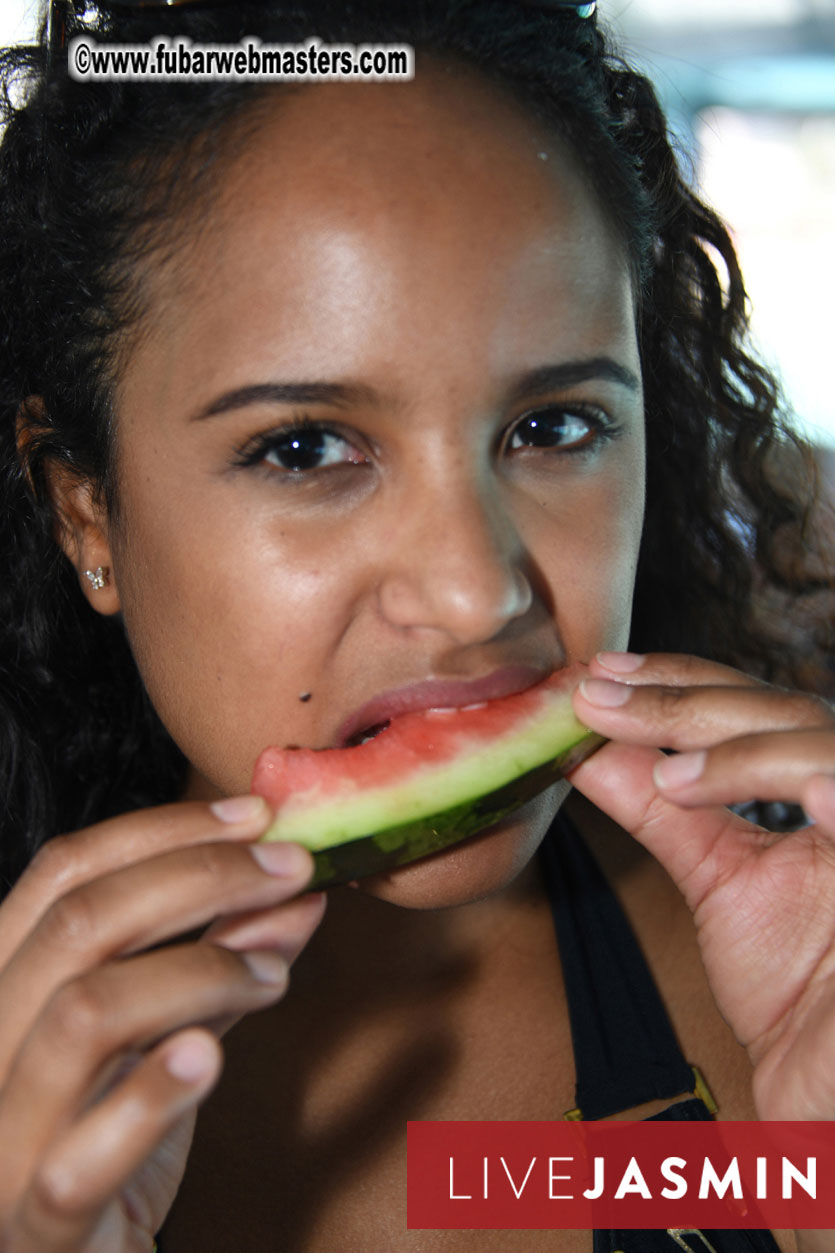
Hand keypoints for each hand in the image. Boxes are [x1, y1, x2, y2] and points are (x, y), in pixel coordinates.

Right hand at [0, 798, 325, 1250]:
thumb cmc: (109, 1140)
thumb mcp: (163, 1034)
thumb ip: (217, 964)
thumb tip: (295, 891)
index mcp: (2, 984)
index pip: (62, 871)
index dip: (164, 829)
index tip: (255, 816)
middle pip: (80, 923)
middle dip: (200, 876)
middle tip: (292, 871)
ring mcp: (0, 1137)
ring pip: (84, 1012)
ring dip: (199, 971)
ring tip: (272, 973)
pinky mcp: (35, 1224)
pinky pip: (79, 1156)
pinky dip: (147, 1097)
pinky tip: (207, 1056)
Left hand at [569, 652, 834, 1121]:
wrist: (834, 1100)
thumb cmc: (800, 994)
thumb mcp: (720, 882)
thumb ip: (664, 812)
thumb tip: (584, 749)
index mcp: (831, 786)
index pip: (759, 706)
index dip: (683, 679)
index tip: (599, 674)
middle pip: (792, 713)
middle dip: (690, 702)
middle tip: (602, 699)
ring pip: (831, 747)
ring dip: (746, 752)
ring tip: (671, 780)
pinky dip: (833, 789)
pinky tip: (789, 792)